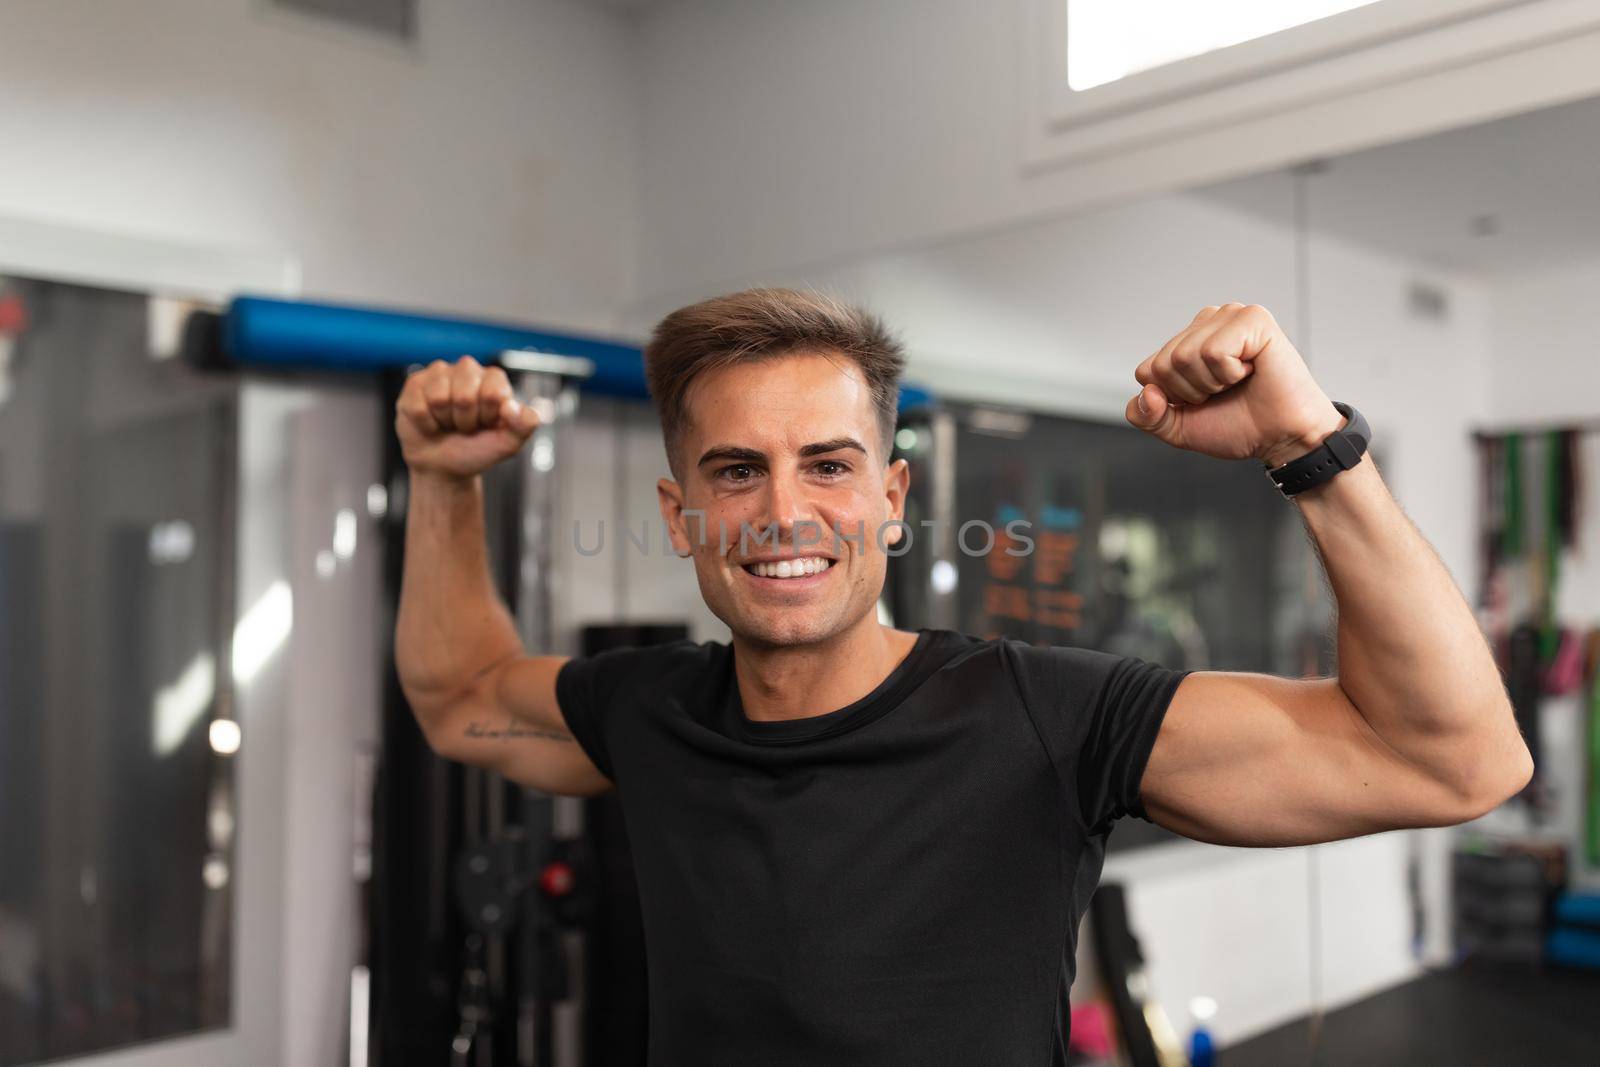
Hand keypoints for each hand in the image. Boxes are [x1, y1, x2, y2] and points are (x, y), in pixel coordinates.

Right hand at [395, 356, 540, 477]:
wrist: (444, 466)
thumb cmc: (477, 449)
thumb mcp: (508, 444)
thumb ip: (524, 426)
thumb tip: (512, 406)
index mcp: (495, 379)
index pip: (492, 394)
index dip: (486, 417)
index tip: (486, 424)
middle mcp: (468, 369)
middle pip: (464, 397)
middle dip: (465, 421)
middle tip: (465, 426)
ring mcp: (440, 373)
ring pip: (438, 399)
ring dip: (444, 421)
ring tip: (448, 423)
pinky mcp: (415, 383)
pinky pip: (417, 406)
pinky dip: (425, 424)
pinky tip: (431, 423)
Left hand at [1124, 304, 1344, 467]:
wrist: (1281, 437)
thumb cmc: (1238, 425)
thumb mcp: (1178, 428)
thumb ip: (1147, 416)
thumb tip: (1146, 394)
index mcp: (1186, 340)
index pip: (1146, 371)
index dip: (1173, 399)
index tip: (1205, 400)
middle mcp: (1207, 321)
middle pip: (1163, 364)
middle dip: (1192, 392)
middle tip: (1225, 391)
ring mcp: (1230, 316)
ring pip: (1185, 356)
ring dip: (1212, 383)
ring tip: (1238, 381)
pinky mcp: (1253, 318)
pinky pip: (1214, 352)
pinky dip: (1229, 373)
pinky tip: (1250, 370)